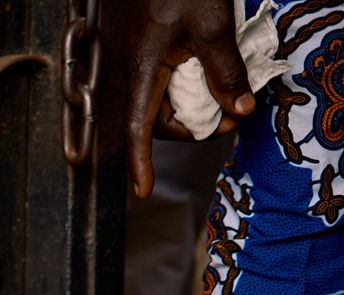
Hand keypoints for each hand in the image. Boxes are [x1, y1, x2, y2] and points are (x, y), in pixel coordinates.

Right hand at [126, 0, 255, 197]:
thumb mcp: (212, 26)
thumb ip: (226, 71)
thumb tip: (239, 109)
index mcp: (143, 70)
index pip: (138, 128)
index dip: (140, 162)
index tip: (143, 190)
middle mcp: (133, 70)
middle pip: (155, 118)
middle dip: (191, 129)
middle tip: (231, 122)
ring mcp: (137, 58)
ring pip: (160, 100)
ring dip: (191, 108)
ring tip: (226, 99)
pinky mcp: (144, 47)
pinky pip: (161, 80)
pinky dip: (185, 87)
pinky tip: (209, 75)